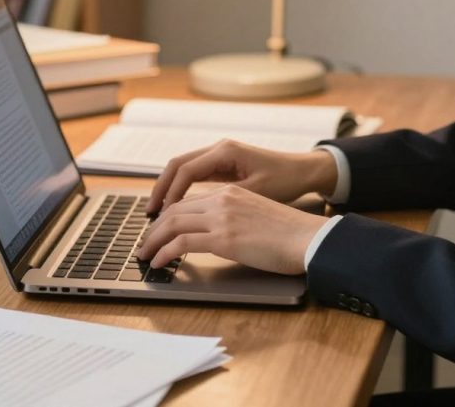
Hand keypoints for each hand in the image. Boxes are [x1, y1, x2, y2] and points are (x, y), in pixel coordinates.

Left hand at [137, 184, 329, 274]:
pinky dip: (165, 253)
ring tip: (145, 255)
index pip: (189, 201)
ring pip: (172, 224)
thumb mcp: (257, 215)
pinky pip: (182, 243)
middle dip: (154, 229)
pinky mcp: (224, 238)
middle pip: (175, 210)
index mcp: (231, 192)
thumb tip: (218, 235)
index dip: (169, 217)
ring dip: (154, 241)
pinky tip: (160, 263)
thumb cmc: (291, 234)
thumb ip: (235, 218)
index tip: (159, 231)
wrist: (309, 238)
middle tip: (144, 245)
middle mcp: (222, 199)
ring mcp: (222, 217)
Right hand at [147, 140, 337, 213]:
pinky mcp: (223, 164)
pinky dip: (182, 188)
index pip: (186, 170)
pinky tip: (177, 206)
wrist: (304, 171)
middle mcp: (218, 149)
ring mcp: (219, 155)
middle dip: (161, 188)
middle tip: (149, 211)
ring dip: (169, 188)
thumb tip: (197, 214)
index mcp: (225, 152)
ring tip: (158, 211)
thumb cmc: (285, 181)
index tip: (162, 214)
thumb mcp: (255, 193)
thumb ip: (225, 200)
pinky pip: (194, 174)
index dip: (171, 193)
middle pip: (177, 165)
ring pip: (183, 168)